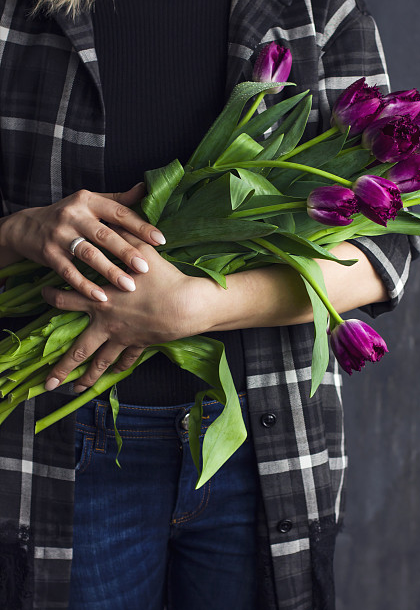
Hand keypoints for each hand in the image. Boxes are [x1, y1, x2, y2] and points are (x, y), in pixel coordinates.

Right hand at [0, 183, 165, 300]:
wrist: (26, 226)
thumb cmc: (68, 215)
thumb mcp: (90, 202)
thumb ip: (118, 199)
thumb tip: (145, 188)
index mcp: (88, 200)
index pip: (119, 212)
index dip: (140, 226)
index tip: (160, 240)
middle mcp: (74, 215)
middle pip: (105, 234)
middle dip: (126, 252)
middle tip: (145, 268)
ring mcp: (60, 235)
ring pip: (88, 254)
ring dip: (109, 271)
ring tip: (128, 286)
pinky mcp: (49, 254)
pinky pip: (70, 273)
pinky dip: (85, 286)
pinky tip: (101, 297)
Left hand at [41, 232, 208, 391]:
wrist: (186, 305)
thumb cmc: (163, 278)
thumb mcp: (140, 250)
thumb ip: (122, 235)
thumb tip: (111, 218)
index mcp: (100, 300)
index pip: (66, 299)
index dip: (51, 296)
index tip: (43, 294)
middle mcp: (107, 324)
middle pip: (78, 350)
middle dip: (61, 368)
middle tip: (46, 383)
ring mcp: (124, 337)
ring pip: (100, 362)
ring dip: (86, 378)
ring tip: (73, 391)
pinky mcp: (140, 344)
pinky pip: (127, 359)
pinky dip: (118, 368)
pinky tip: (111, 376)